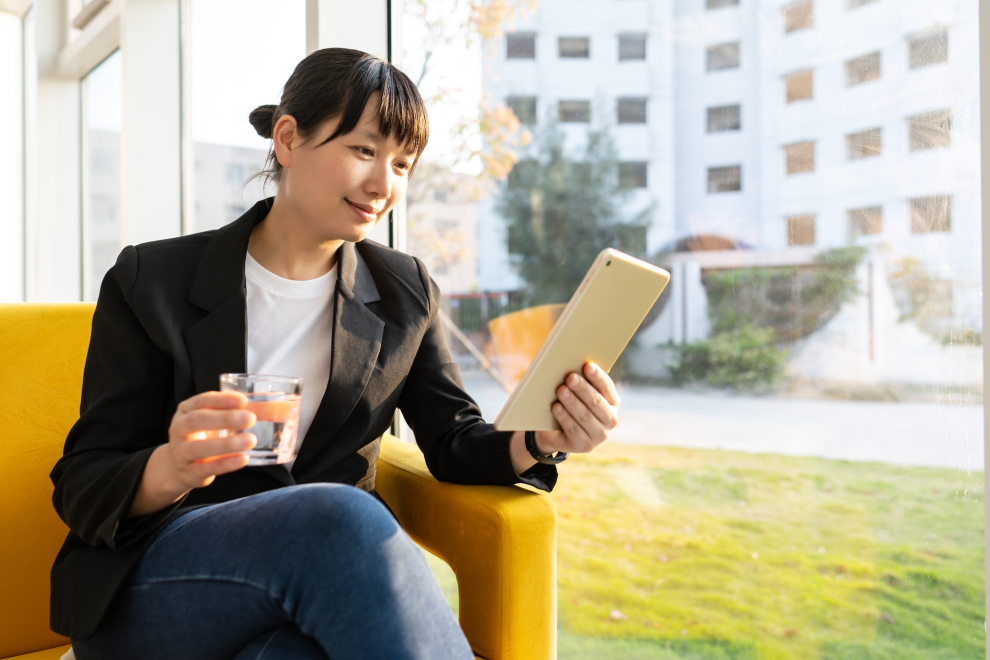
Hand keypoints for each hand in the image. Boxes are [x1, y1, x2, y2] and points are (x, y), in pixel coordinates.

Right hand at [129, 391, 256, 516]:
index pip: (201, 400)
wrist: (178, 466)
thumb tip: (281, 407)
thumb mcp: (215, 419)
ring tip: (250, 440)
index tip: (243, 400)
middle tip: (250, 419)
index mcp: (186, 410)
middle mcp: (178, 429)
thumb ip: (241, 411)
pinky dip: (226, 463)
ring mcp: (181, 452)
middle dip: (224, 418)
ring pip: (199, 447)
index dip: (222, 399)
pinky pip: (207, 467)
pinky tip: (243, 459)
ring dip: (227, 444)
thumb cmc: (204, 435)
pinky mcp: (190, 472)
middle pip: (197, 420)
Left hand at [537, 361, 619, 455]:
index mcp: (612, 402)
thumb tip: (574, 366)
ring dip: (572, 402)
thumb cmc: (571, 404)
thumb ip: (581, 381)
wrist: (557, 431)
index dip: (597, 376)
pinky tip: (556, 407)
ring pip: (584, 416)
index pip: (607, 387)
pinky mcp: (585, 446)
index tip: (587, 366)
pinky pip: (573, 429)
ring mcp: (599, 435)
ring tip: (561, 390)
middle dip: (582, 389)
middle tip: (570, 377)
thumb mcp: (578, 393)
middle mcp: (610, 419)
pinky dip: (564, 417)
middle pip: (596, 402)